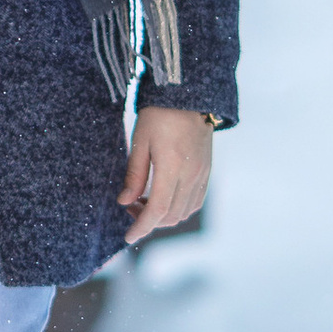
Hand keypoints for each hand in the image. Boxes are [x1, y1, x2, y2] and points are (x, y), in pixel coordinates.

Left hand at [119, 105, 213, 246]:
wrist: (190, 95)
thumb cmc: (160, 114)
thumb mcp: (140, 141)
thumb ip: (134, 174)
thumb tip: (125, 202)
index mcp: (172, 167)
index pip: (156, 210)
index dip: (141, 227)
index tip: (128, 236)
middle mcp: (191, 175)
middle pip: (171, 216)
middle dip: (149, 221)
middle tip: (131, 208)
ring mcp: (202, 174)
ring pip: (184, 212)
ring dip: (163, 216)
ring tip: (145, 201)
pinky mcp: (207, 171)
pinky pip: (195, 202)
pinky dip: (178, 208)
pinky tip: (163, 197)